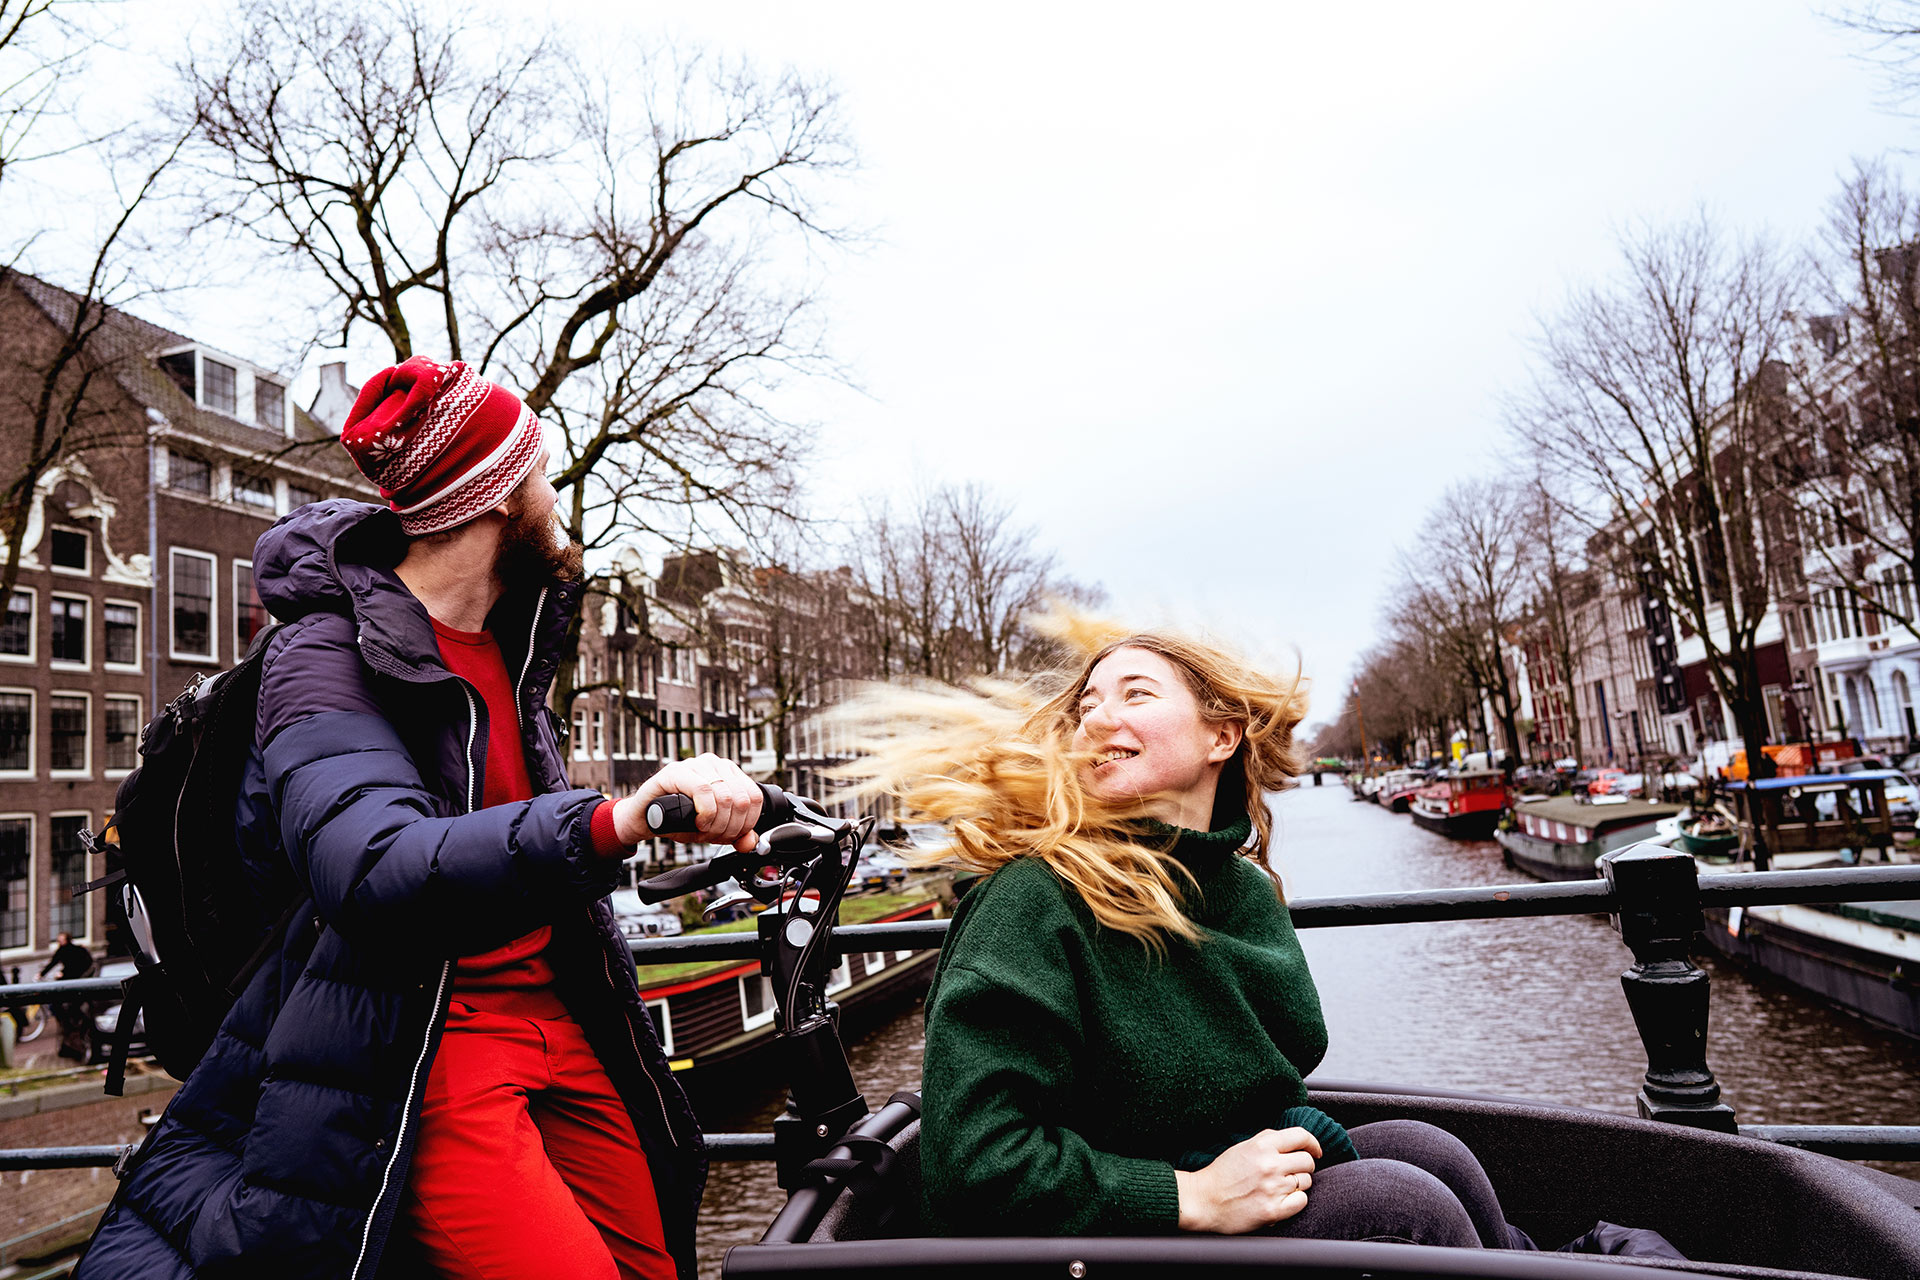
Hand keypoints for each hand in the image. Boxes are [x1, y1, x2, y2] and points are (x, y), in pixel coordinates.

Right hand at [613, 754, 762, 850]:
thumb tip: (751, 842)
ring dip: (716, 823)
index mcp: (728, 773)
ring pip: (725, 796)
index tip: (731, 835)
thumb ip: (735, 835)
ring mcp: (695, 764)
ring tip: (703, 830)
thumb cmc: (678, 820)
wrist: (645, 819)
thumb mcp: (713, 830)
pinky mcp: (675, 771)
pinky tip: (697, 822)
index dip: (746, 823)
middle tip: (714, 836)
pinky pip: (703, 790)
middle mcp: (714, 764)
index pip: (754, 797)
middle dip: (730, 827)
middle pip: (741, 799)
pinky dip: (705, 813)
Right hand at [1175, 1127, 1321, 1233]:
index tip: (1315, 1150)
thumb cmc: (1222, 1173)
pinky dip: (1295, 1201)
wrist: (1203, 1200)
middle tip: (1292, 1172)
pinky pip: (1301, 1201)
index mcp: (1262, 1145)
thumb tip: (1294, 1140)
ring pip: (1306, 1182)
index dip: (1313, 1143)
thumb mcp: (1243, 1147)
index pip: (1301, 1136)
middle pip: (1307, 1161)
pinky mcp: (1274, 1210)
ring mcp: (1273, 1188)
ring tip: (1280, 1187)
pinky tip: (1282, 1200)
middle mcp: (1270, 1165)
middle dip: (1303, 1166)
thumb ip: (1268, 1141)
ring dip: (1298, 1184)